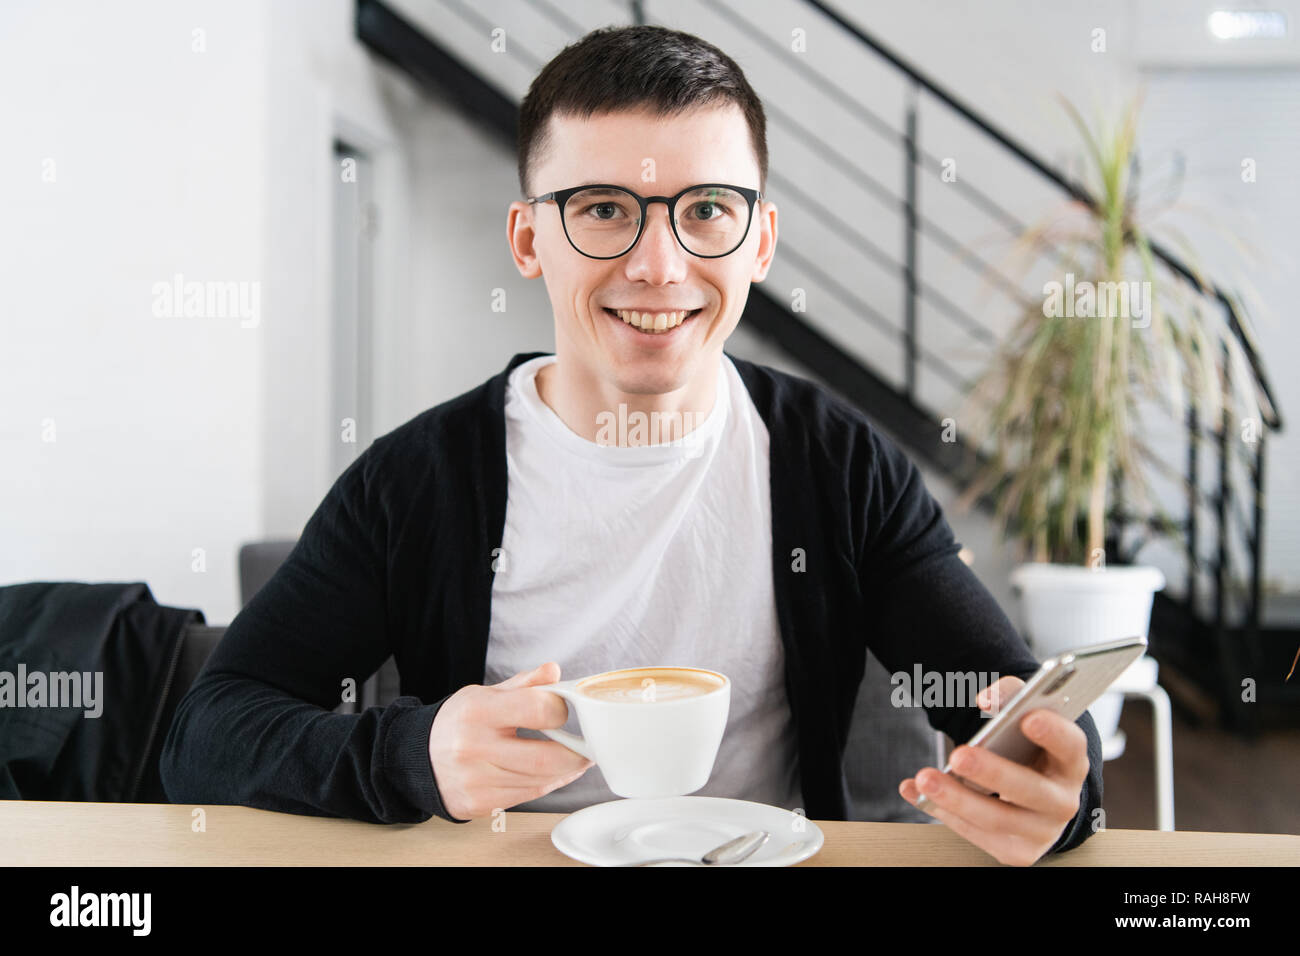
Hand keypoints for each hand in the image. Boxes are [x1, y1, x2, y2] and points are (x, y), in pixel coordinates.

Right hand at [428, 662, 593, 819]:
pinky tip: (553, 773)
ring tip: (575, 759)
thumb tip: (554, 671)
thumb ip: (523, 684)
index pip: (537, 709)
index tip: (565, 712)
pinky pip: (527, 795)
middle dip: (576, 754)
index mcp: (478, 711)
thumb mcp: (484, 694)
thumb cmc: (458, 723)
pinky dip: (547, 784)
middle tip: (588, 747)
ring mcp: (475, 780)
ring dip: (565, 771)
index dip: (561, 710)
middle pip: (545, 757)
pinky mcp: (479, 804)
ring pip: (540, 780)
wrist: (415, 759)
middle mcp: (473, 747)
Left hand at [898, 675, 1089, 865]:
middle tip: (958, 755)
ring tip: (924, 778)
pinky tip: (917, 792)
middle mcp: (1062, 801)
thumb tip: (986, 700)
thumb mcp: (1024, 720)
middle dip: (992, 772)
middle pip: (1031, 790)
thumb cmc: (1027, 752)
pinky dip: (943, 811)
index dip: (1054, 733)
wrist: (1034, 799)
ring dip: (956, 799)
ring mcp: (1042, 831)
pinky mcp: (1017, 851)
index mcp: (1070, 762)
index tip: (1028, 718)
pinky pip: (976, 834)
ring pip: (997, 819)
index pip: (1071, 746)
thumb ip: (1009, 698)